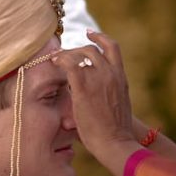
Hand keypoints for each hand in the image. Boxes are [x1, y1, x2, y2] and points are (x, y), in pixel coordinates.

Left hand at [53, 31, 136, 155]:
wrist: (116, 142)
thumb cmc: (115, 132)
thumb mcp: (116, 105)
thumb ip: (106, 93)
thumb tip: (91, 94)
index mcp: (121, 77)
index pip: (112, 48)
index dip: (100, 37)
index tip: (90, 33)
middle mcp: (112, 73)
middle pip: (93, 48)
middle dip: (77, 48)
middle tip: (65, 53)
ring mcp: (99, 78)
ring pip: (81, 54)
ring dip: (67, 54)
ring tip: (56, 59)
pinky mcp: (84, 87)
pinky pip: (70, 65)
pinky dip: (61, 60)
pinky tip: (54, 62)